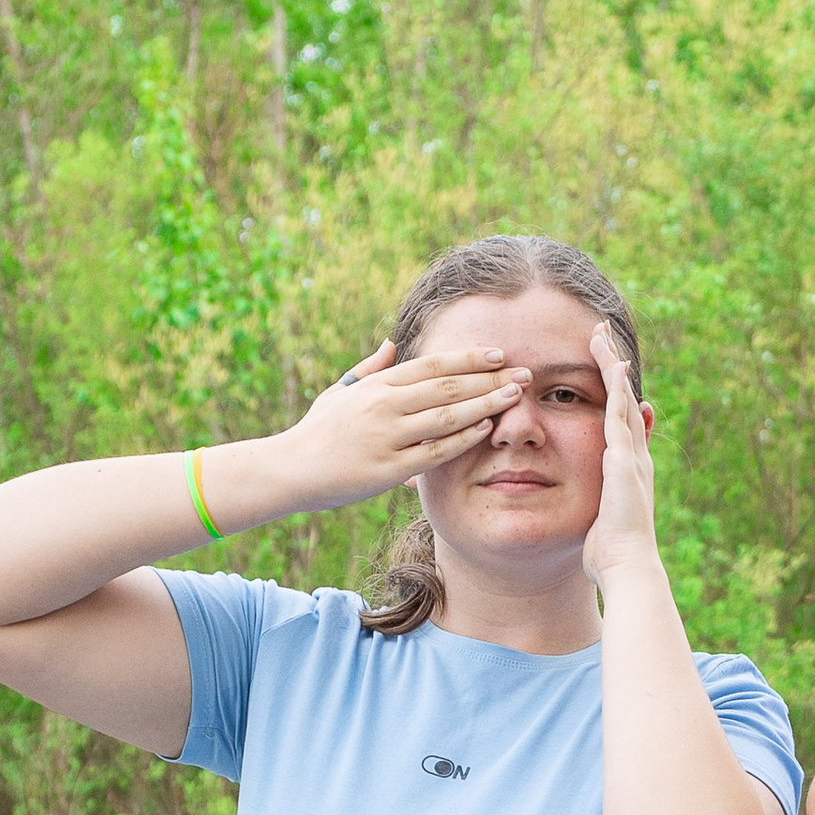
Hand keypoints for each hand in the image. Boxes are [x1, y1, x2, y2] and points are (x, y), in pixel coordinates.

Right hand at [274, 337, 526, 509]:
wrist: (290, 470)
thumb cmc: (317, 431)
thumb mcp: (340, 392)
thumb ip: (370, 368)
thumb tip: (392, 343)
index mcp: (378, 385)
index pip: (432, 366)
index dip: (468, 358)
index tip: (499, 354)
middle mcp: (384, 406)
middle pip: (447, 387)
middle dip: (489, 378)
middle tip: (524, 373)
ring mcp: (387, 436)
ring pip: (446, 416)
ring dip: (485, 403)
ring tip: (515, 396)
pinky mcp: (388, 468)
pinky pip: (434, 452)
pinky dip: (462, 439)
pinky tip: (486, 428)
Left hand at [581, 321, 659, 587]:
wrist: (628, 567)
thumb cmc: (610, 555)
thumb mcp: (600, 523)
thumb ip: (597, 507)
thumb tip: (592, 512)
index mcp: (627, 469)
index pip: (618, 420)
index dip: (610, 393)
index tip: (601, 369)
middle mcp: (634, 456)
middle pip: (623, 400)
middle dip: (613, 366)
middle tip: (603, 335)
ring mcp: (631, 454)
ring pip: (622, 398)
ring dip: (612, 364)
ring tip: (602, 335)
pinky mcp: (623, 458)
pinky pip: (619, 412)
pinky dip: (616, 386)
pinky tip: (611, 362)